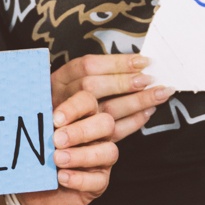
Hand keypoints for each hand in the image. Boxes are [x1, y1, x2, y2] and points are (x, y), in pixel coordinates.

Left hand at [12, 86, 118, 204]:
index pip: (88, 102)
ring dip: (81, 155)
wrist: (34, 189)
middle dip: (80, 131)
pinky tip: (61, 178)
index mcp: (83, 115)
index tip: (55, 119)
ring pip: (109, 152)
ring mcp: (102, 158)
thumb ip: (36, 121)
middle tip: (56, 140)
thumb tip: (25, 107)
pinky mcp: (99, 181)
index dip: (74, 108)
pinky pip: (99, 180)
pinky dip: (80, 179)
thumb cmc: (37, 154)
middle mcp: (98, 134)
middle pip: (105, 124)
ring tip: (57, 160)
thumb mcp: (35, 136)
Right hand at [51, 53, 173, 140]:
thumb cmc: (60, 106)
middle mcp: (62, 100)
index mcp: (58, 81)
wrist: (45, 143)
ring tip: (159, 94)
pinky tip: (148, 112)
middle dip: (124, 82)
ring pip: (105, 110)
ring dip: (136, 101)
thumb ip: (93, 75)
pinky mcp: (84, 144)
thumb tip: (136, 63)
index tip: (142, 61)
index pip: (87, 66)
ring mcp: (72, 123)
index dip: (116, 63)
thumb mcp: (67, 85)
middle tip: (150, 79)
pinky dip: (133, 122)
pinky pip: (112, 133)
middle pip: (93, 86)